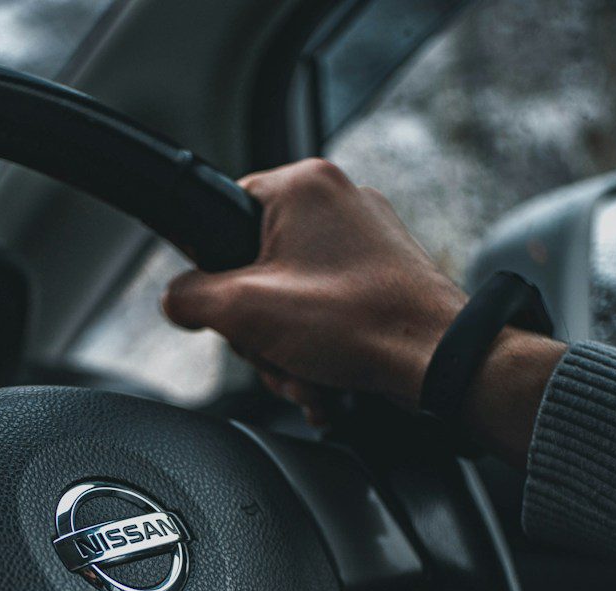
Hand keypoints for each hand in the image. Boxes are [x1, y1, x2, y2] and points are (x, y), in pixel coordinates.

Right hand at [161, 158, 565, 465]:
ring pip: (291, 295)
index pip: (222, 212)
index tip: (229, 306)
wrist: (438, 359)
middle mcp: (337, 199)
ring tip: (307, 373)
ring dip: (288, 348)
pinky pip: (328, 308)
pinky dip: (320, 348)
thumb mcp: (244, 311)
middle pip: (256, 265)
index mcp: (301, 185)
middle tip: (275, 350)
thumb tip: (176, 300)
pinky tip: (326, 379)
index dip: (215, 270)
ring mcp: (366, 235)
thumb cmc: (357, 323)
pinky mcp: (384, 271)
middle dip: (260, 328)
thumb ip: (190, 298)